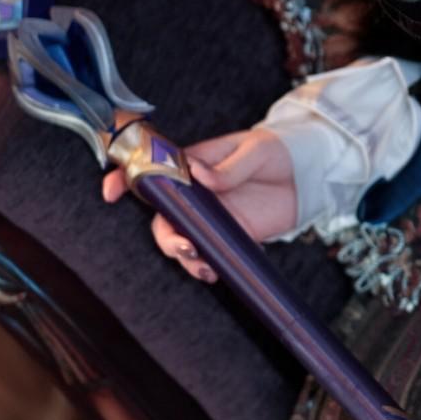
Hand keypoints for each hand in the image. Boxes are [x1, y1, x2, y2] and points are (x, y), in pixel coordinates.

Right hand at [100, 128, 296, 283]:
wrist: (309, 174)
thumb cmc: (277, 151)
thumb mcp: (256, 150)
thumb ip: (229, 165)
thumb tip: (200, 174)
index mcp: (193, 165)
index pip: (152, 170)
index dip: (125, 179)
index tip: (111, 190)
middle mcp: (195, 194)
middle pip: (161, 217)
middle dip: (164, 234)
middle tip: (184, 245)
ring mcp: (210, 216)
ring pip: (179, 240)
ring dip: (181, 256)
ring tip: (201, 263)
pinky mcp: (229, 234)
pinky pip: (207, 254)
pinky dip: (204, 266)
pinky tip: (214, 269)